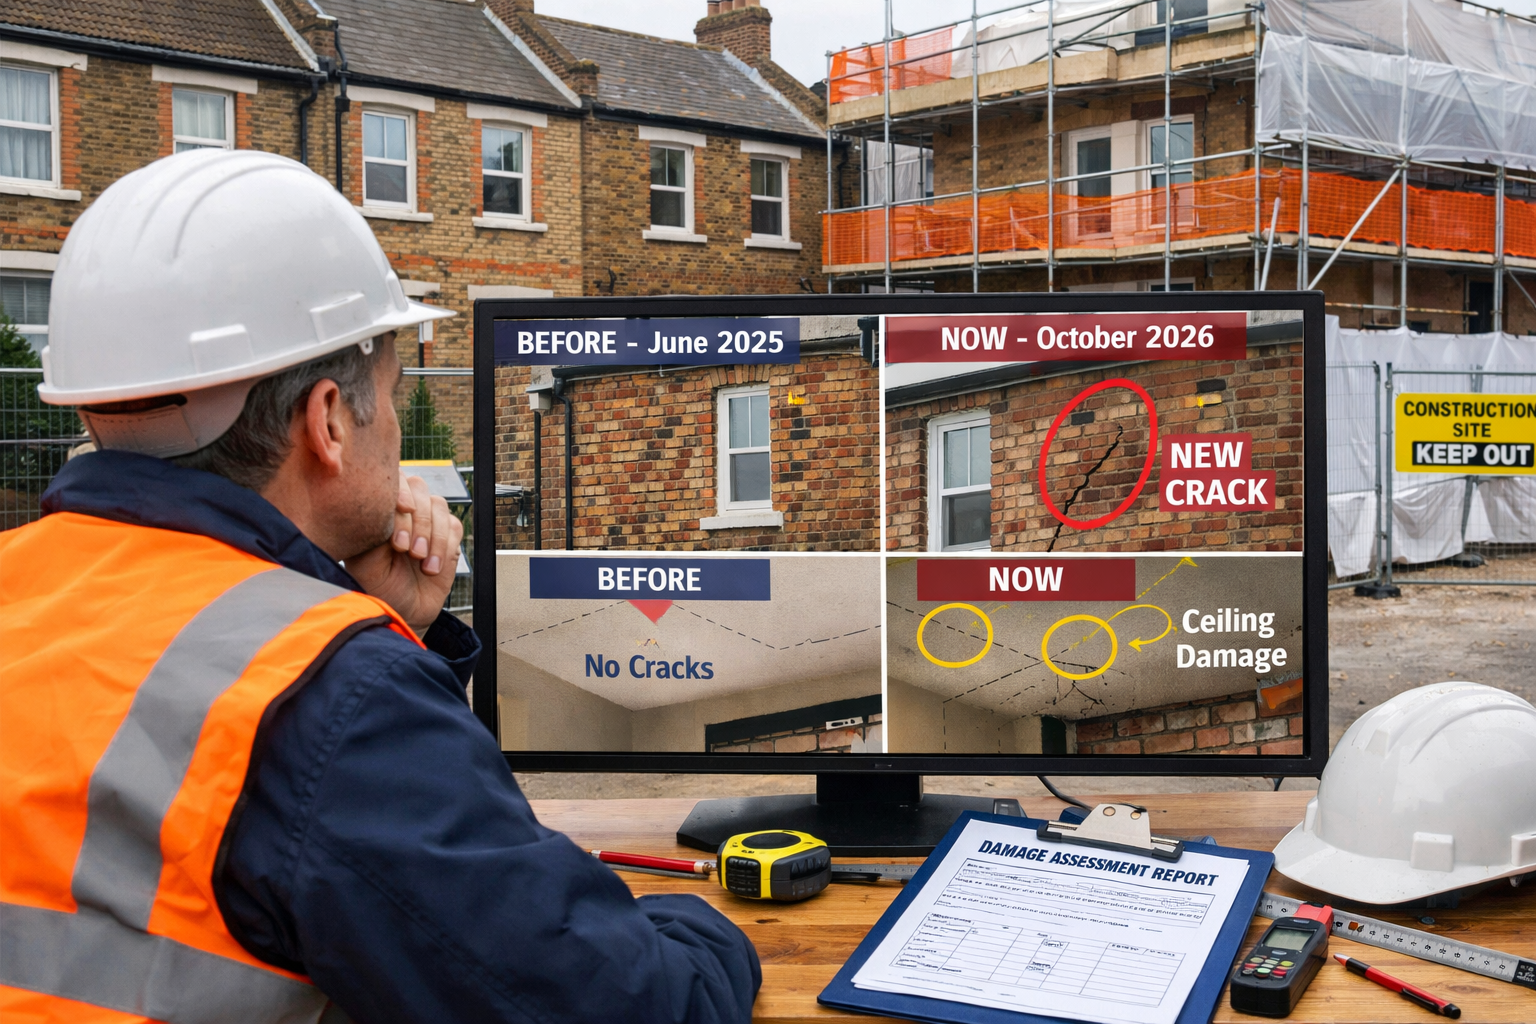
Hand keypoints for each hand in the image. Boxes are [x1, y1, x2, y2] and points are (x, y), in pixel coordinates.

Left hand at [344, 469, 462, 635]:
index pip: (392, 480)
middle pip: (419, 487)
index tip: (403, 509)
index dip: (401, 489)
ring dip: (431, 535)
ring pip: (438, 505)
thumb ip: (374, 532)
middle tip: (407, 549)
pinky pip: (453, 527)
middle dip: (417, 520)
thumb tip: (387, 508)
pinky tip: (431, 568)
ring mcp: (427, 522)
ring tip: (420, 561)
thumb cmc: (378, 588)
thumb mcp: (365, 561)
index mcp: (379, 510)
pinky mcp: (447, 537)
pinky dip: (444, 547)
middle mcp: (404, 511)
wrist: (403, 612)